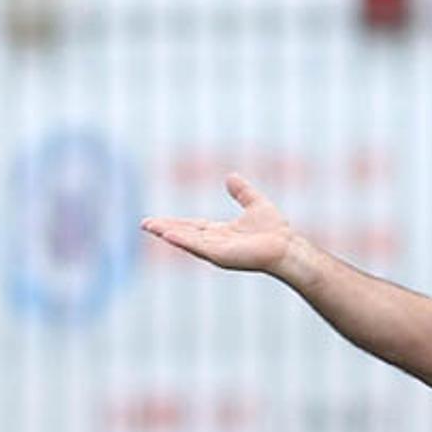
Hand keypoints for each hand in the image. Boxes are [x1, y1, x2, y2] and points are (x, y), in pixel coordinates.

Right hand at [141, 174, 296, 275]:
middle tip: (145, 224)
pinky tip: (167, 235)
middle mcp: (215, 242)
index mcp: (220, 232)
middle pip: (184, 234)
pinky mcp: (220, 255)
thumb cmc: (275, 231)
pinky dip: (181, 240)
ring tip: (151, 227)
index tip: (157, 221)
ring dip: (168, 233)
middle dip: (165, 229)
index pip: (192, 227)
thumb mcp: (255, 203)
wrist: (286, 247)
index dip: (175, 223)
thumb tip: (231, 176)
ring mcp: (216, 250)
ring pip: (186, 240)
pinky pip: (197, 246)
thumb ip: (242, 192)